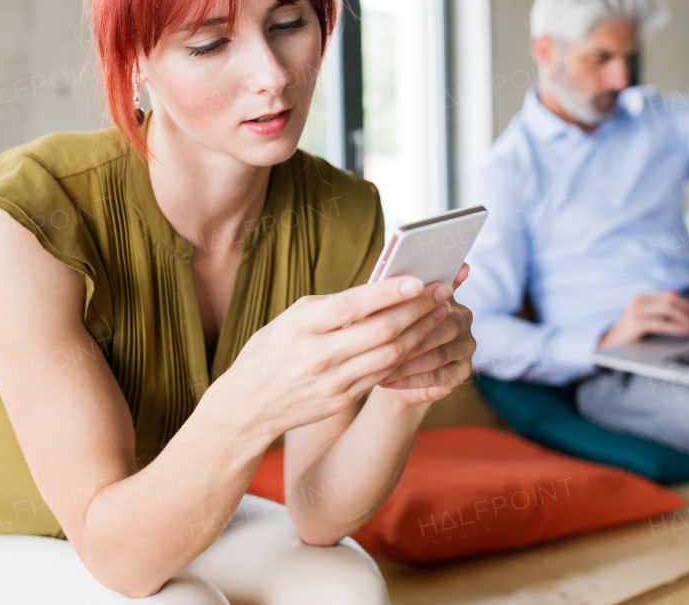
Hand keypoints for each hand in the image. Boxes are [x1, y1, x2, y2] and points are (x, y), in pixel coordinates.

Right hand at [208, 275, 450, 441]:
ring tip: (441, 314)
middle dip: (418, 310)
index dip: (389, 292)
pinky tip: (421, 340)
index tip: (418, 279)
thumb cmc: (269, 352)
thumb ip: (331, 307)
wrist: (245, 408)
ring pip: (391, 355)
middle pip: (381, 331)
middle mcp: (318, 355)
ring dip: (422, 333)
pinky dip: (407, 356)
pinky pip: (383, 375)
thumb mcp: (290, 320)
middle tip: (443, 293)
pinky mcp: (342, 400)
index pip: (353, 306)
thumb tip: (378, 290)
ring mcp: (332, 382)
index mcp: (301, 326)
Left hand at [377, 264, 475, 405]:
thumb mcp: (391, 311)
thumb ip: (394, 296)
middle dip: (412, 336)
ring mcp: (466, 346)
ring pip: (438, 355)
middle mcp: (463, 318)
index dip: (421, 303)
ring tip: (380, 365)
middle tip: (384, 344)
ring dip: (407, 362)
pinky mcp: (462, 371)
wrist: (399, 371)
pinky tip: (387, 380)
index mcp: (447, 296)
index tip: (398, 309)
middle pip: (446, 326)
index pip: (440, 295)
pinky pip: (436, 376)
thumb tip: (382, 282)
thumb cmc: (393, 333)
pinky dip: (409, 379)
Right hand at [598, 290, 688, 349]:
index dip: (686, 303)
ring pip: (667, 309)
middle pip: (670, 300)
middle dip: (687, 310)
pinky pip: (661, 323)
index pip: (669, 295)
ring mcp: (636, 311)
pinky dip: (675, 327)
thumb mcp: (644, 316)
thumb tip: (675, 291)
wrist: (610, 345)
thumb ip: (656, 305)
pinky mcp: (635, 324)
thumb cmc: (630, 333)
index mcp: (642, 298)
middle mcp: (638, 301)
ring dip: (684, 319)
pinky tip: (684, 332)